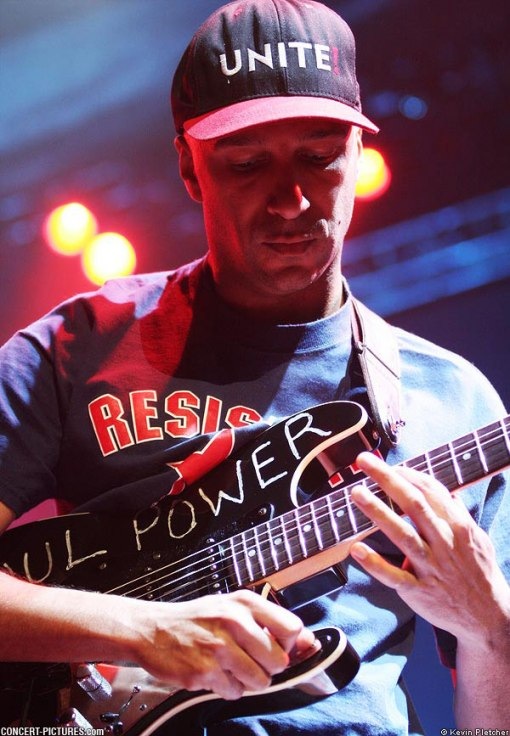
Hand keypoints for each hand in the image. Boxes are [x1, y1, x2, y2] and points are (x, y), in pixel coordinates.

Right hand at [130, 589, 316, 699]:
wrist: (152, 629)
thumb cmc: (196, 619)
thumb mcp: (233, 608)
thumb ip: (270, 622)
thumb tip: (308, 642)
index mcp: (244, 602)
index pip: (292, 628)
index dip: (288, 644)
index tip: (277, 647)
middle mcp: (234, 621)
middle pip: (279, 661)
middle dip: (268, 668)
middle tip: (249, 660)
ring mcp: (218, 647)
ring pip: (260, 681)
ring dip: (248, 681)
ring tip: (229, 667)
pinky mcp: (204, 671)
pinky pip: (234, 692)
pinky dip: (227, 688)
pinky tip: (213, 673)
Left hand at [349, 452, 509, 644]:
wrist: (488, 617)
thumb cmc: (478, 572)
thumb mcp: (476, 539)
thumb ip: (458, 515)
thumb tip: (447, 494)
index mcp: (458, 527)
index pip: (431, 491)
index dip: (408, 475)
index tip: (389, 464)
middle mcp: (444, 543)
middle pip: (414, 504)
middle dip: (387, 480)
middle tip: (364, 461)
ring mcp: (431, 567)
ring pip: (403, 535)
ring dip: (378, 512)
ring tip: (357, 493)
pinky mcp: (419, 591)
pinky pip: (394, 576)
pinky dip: (375, 562)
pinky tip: (355, 549)